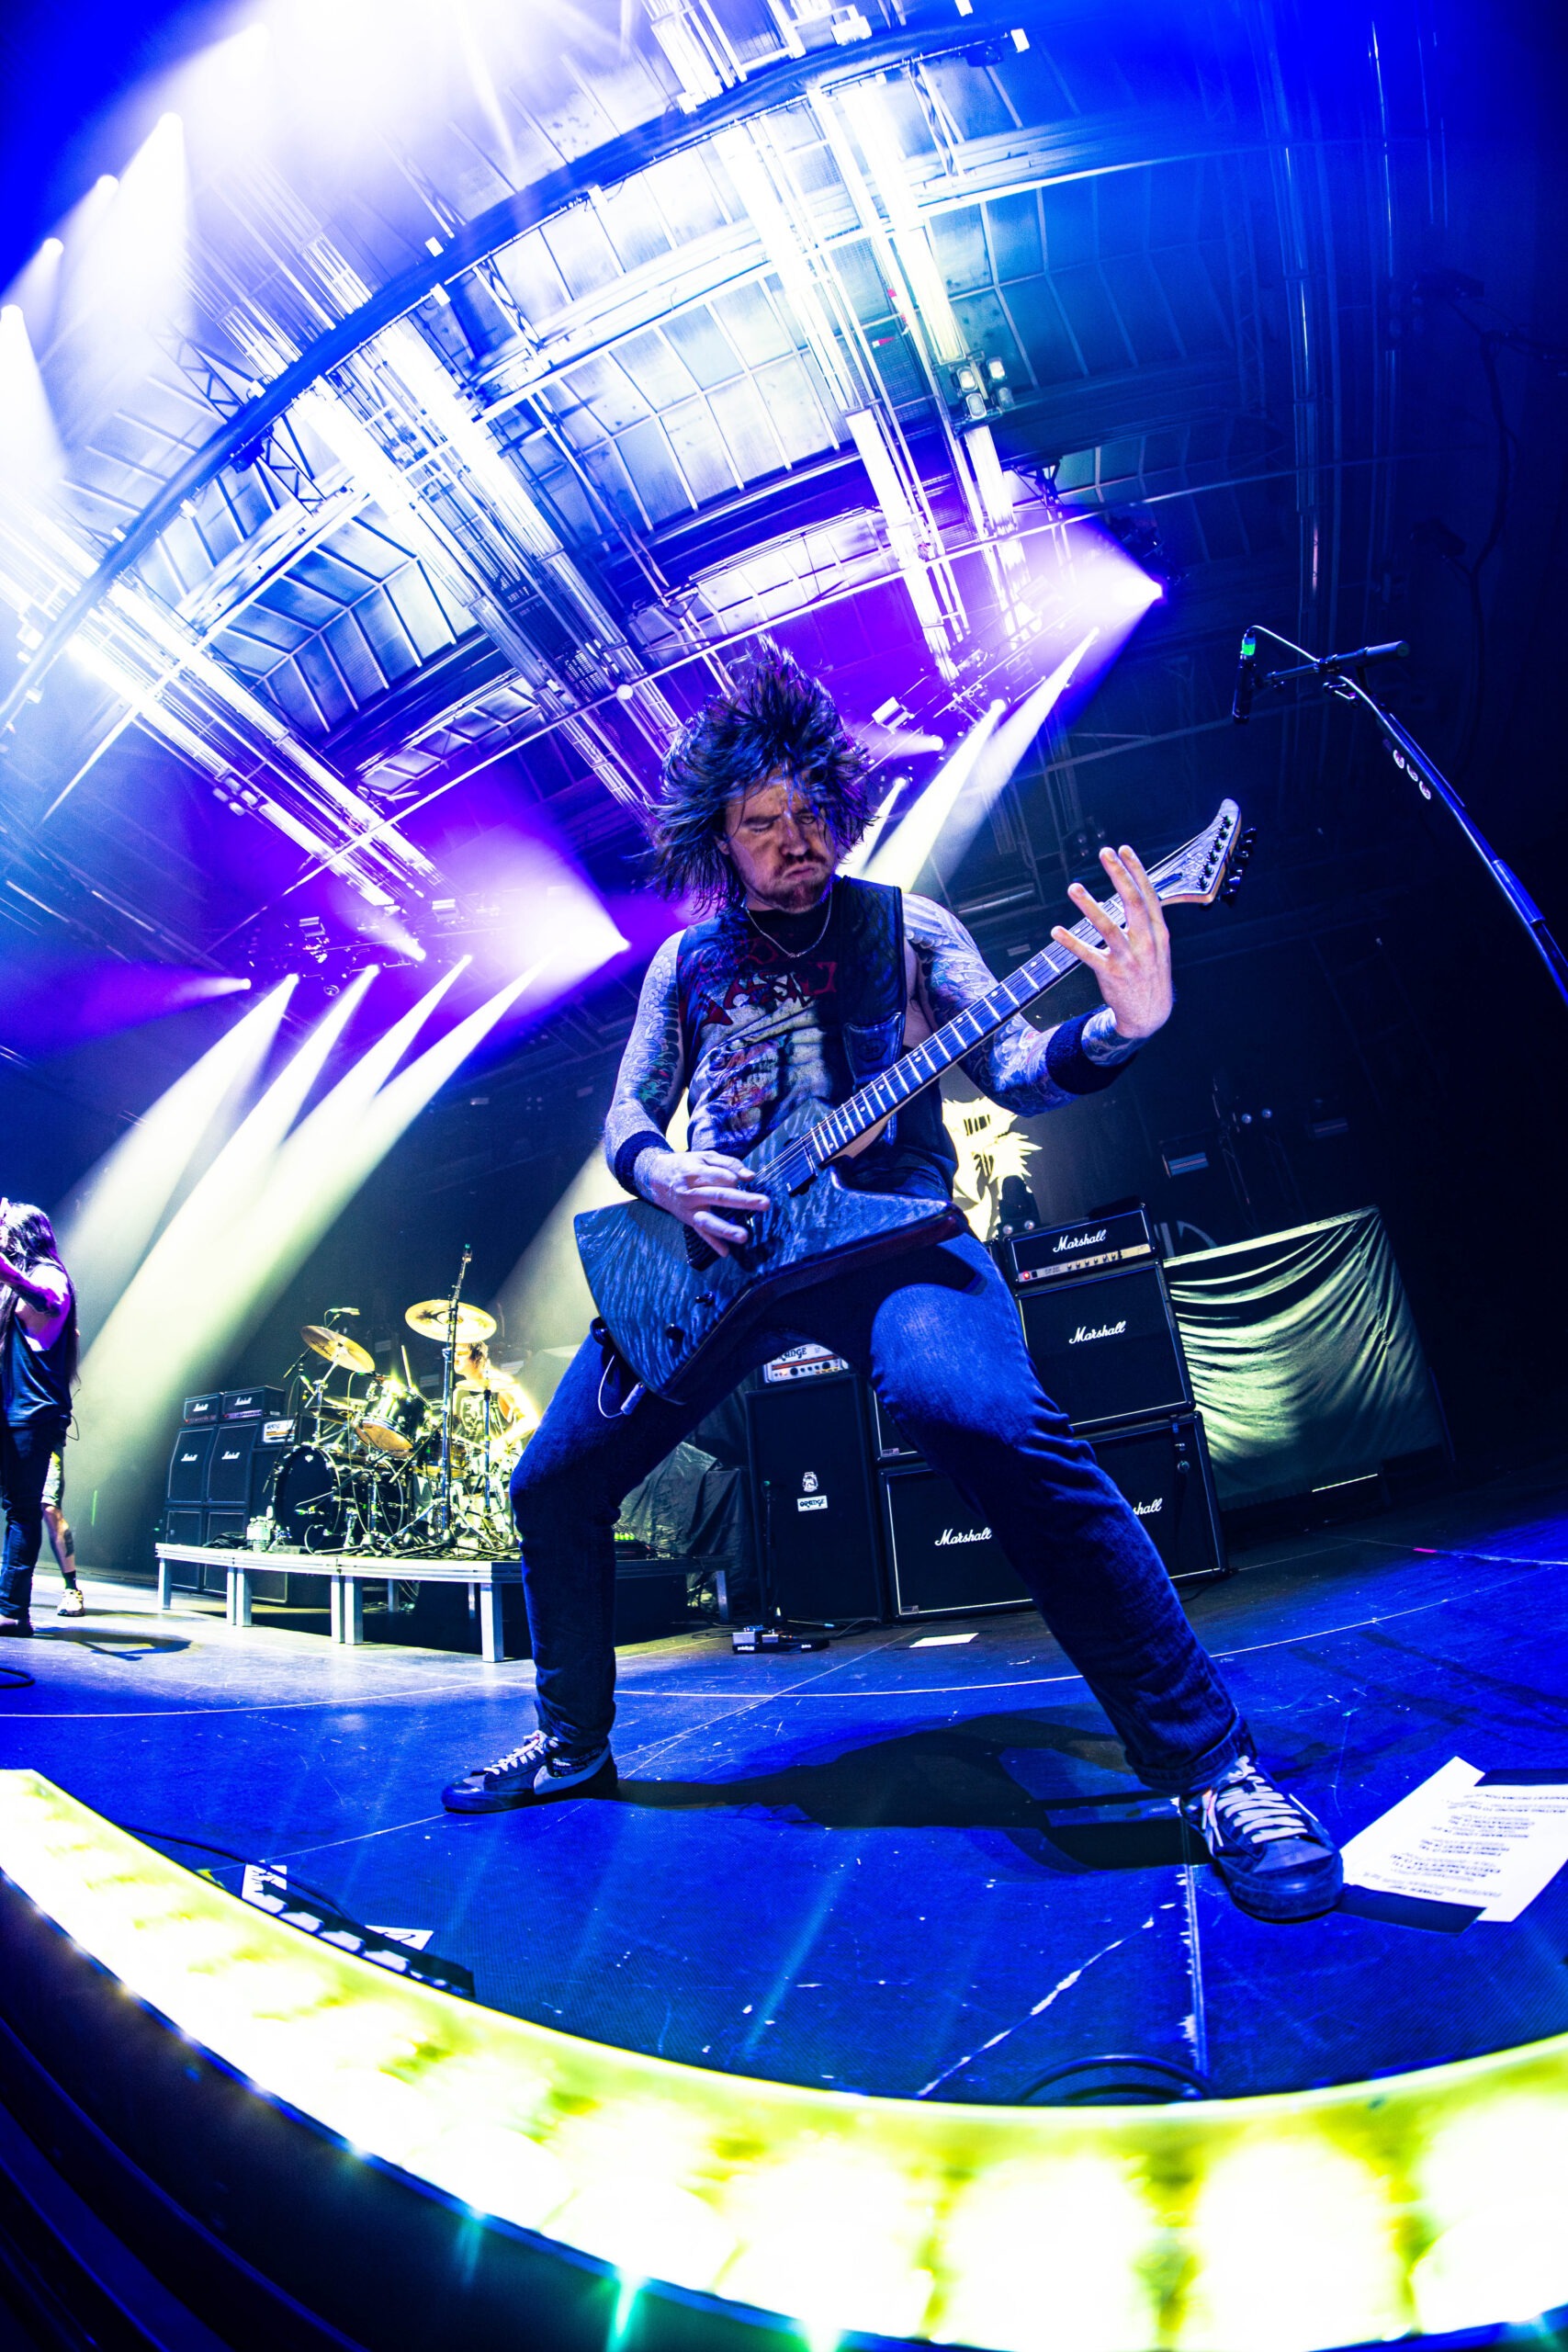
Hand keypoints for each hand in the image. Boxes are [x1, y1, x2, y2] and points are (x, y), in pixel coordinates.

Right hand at [643, 1150, 769, 1256]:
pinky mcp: (688, 1220)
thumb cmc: (686, 1165)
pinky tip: (725, 1252)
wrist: (656, 1177)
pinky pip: (701, 1233)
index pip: (722, 1177)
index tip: (744, 1179)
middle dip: (743, 1200)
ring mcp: (689, 1209)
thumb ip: (729, 1163)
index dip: (735, 1178)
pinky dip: (712, 1243)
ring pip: (708, 1220)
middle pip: (719, 1196)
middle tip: (765, 1203)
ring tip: (744, 1236)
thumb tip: (750, 1176)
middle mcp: (691, 1192)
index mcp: (695, 1173)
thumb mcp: (704, 1157)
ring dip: (726, 1229)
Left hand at [1051, 845, 1172, 1041]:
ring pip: (1108, 927)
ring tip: (1074, 888)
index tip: (1124, 850)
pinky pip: (1088, 955)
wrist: (1151, 1014)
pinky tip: (1057, 931)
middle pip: (1133, 902)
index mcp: (1159, 932)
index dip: (1136, 871)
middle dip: (1119, 875)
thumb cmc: (1151, 975)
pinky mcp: (1111, 974)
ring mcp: (1128, 959)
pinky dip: (1072, 943)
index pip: (1148, 895)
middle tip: (1104, 853)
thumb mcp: (1159, 947)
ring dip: (1090, 906)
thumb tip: (1137, 891)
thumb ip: (1148, 921)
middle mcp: (1146, 942)